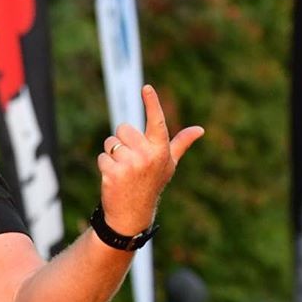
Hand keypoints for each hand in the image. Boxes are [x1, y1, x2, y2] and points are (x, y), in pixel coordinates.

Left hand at [96, 85, 204, 234]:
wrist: (132, 214)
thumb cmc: (151, 185)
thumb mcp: (168, 164)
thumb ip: (180, 144)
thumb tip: (200, 130)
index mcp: (161, 150)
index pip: (156, 121)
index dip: (151, 103)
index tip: (146, 88)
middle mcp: (147, 155)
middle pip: (123, 129)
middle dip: (122, 141)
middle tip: (130, 160)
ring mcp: (130, 164)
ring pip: (110, 143)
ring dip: (112, 154)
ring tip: (122, 170)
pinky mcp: (112, 172)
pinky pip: (102, 156)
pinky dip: (104, 165)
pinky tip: (113, 179)